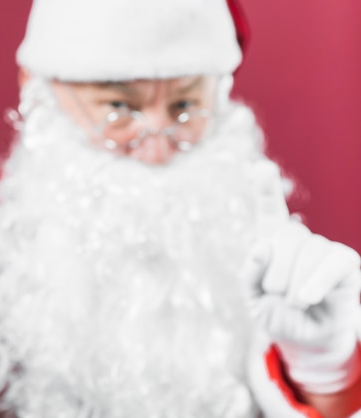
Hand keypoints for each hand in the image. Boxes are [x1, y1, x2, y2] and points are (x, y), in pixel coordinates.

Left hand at [242, 161, 360, 393]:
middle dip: (276, 269)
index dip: (266, 189)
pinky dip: (315, 282)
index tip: (261, 168)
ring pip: (309, 250)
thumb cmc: (274, 313)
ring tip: (292, 300)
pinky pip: (333, 263)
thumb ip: (251, 271)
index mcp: (272, 241)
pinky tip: (305, 297)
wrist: (302, 338)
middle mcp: (299, 239)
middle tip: (274, 292)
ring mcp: (323, 249)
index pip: (270, 210)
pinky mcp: (345, 264)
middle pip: (287, 235)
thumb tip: (262, 245)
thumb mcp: (252, 296)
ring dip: (294, 282)